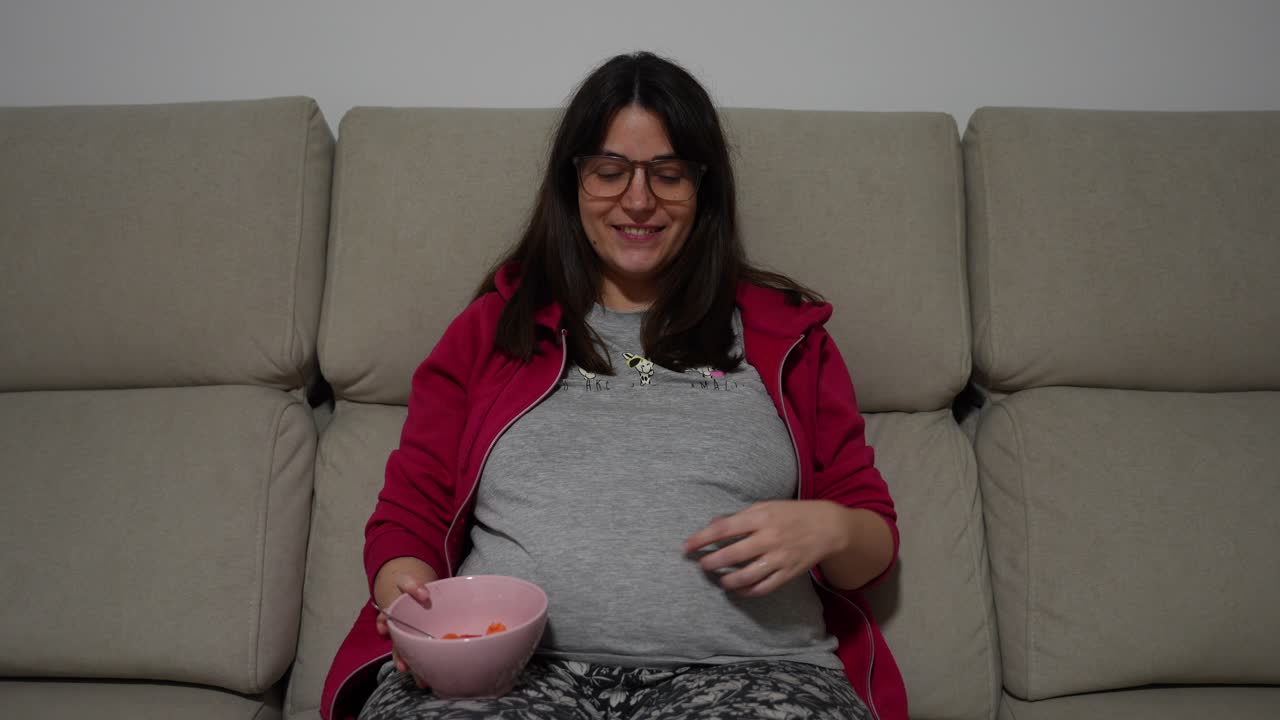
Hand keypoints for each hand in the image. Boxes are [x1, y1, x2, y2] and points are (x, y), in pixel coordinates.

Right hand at [373, 557, 436, 686]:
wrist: (417, 592)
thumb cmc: (410, 587)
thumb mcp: (407, 580)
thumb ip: (412, 584)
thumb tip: (423, 594)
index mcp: (392, 614)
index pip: (384, 619)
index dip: (383, 624)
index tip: (383, 629)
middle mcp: (398, 630)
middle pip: (397, 644)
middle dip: (399, 657)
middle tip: (403, 667)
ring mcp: (410, 637)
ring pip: (410, 654)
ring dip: (414, 667)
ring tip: (420, 680)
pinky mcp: (422, 641)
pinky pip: (422, 654)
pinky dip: (425, 665)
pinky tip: (432, 674)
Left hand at [683, 500, 845, 596]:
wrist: (828, 527)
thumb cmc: (792, 514)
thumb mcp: (765, 507)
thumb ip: (739, 517)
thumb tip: (712, 524)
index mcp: (760, 517)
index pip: (723, 529)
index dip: (701, 538)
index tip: (686, 547)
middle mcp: (769, 538)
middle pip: (731, 555)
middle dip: (711, 563)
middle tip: (702, 565)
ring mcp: (779, 558)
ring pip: (746, 576)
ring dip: (727, 581)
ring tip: (720, 579)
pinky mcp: (788, 573)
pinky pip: (763, 587)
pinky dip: (748, 591)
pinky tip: (739, 588)